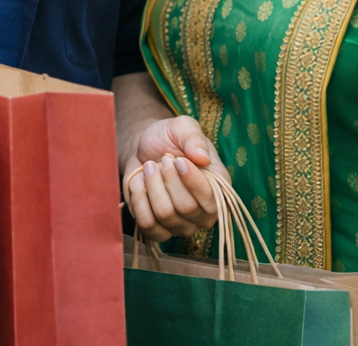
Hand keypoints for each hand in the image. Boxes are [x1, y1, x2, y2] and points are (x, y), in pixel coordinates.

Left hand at [122, 115, 227, 242]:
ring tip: (150, 167)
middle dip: (168, 178)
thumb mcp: (182, 127)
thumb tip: (202, 158)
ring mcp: (181, 225)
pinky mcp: (158, 230)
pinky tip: (140, 183)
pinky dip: (138, 199)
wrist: (143, 149)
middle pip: (185, 208)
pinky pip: (147, 225)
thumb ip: (194, 137)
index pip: (211, 199)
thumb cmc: (168, 139)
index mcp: (218, 189)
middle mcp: (204, 213)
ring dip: (152, 186)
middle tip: (162, 160)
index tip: (178, 160)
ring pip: (164, 215)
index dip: (191, 180)